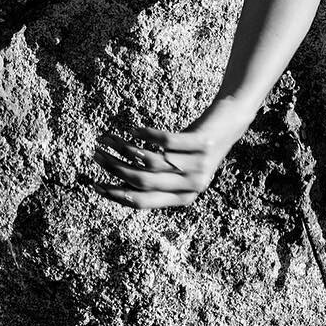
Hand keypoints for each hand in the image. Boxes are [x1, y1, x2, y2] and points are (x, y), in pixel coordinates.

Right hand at [87, 117, 237, 210]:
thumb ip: (156, 179)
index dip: (117, 195)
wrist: (230, 124)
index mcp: (183, 198)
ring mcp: (198, 165)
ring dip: (124, 148)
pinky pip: (167, 141)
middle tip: (97, 155)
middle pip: (143, 181)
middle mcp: (191, 186)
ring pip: (151, 161)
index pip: (143, 202)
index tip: (95, 185)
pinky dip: (147, 134)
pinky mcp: (201, 143)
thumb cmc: (196, 148)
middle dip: (114, 169)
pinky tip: (134, 129)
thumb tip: (119, 182)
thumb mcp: (178, 168)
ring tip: (109, 138)